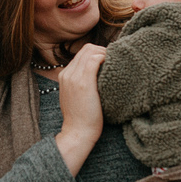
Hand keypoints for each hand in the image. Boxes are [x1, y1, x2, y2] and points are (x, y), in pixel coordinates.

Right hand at [54, 43, 106, 174]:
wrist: (78, 133)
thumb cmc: (83, 118)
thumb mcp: (78, 97)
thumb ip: (82, 84)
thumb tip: (99, 76)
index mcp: (64, 75)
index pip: (82, 53)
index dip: (97, 53)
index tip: (110, 61)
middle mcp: (67, 73)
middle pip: (86, 49)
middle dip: (103, 50)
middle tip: (116, 60)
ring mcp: (73, 77)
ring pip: (90, 51)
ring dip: (106, 53)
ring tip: (117, 63)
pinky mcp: (83, 82)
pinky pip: (94, 59)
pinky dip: (105, 58)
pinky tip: (114, 66)